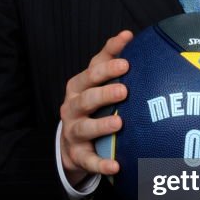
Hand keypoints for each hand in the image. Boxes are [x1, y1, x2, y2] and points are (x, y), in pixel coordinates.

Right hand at [59, 30, 132, 187]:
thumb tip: (128, 34)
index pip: (90, 74)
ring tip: (119, 122)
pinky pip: (89, 160)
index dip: (107, 68)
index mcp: (78, 87)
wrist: (71, 141)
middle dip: (104, 94)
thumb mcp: (94, 80)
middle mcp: (72, 108)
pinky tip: (116, 166)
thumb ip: (109, 57)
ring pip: (85, 128)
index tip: (126, 63)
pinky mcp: (78, 155)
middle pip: (86, 99)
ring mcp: (73, 132)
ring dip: (101, 125)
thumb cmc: (90, 103)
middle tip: (125, 90)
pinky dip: (101, 164)